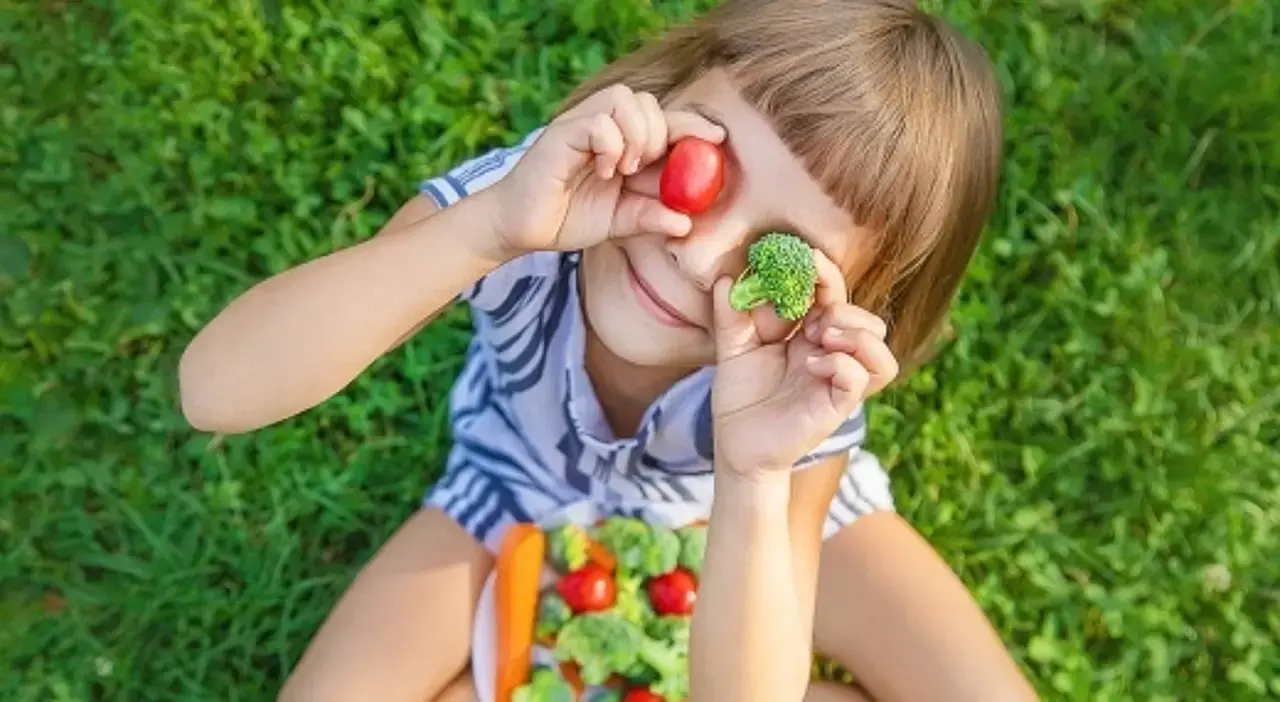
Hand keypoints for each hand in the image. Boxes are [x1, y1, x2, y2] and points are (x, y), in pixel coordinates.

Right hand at [488, 83, 725, 257]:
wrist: (524, 228)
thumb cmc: (569, 218)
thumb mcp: (620, 222)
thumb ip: (652, 217)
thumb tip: (687, 224)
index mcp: (625, 143)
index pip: (666, 120)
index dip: (693, 124)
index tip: (718, 139)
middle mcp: (605, 126)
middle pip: (649, 103)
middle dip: (660, 135)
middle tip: (645, 169)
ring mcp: (582, 125)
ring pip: (625, 101)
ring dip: (636, 136)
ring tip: (623, 169)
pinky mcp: (562, 133)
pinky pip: (598, 121)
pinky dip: (609, 145)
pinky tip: (603, 170)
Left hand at [710, 250, 899, 477]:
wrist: (735, 445)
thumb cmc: (740, 398)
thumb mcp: (731, 349)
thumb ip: (730, 314)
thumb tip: (724, 279)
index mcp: (809, 335)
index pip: (834, 297)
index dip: (825, 274)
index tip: (805, 256)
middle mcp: (831, 355)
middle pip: (868, 318)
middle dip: (841, 306)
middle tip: (809, 318)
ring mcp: (837, 380)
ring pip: (879, 345)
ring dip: (854, 331)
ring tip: (819, 337)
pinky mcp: (837, 404)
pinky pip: (861, 376)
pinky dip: (843, 362)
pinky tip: (813, 364)